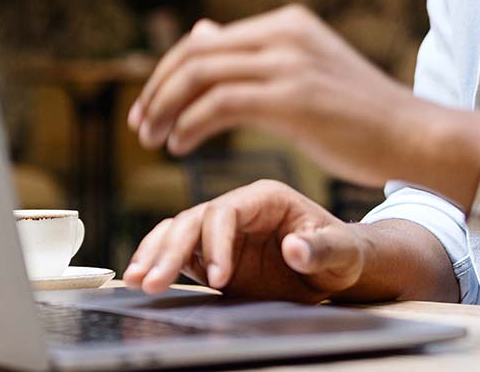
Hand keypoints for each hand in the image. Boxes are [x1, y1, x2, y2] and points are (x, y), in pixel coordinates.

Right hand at [123, 180, 364, 300]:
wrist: (336, 267)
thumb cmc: (341, 253)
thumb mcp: (341, 252)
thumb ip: (320, 249)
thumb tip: (294, 249)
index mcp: (266, 198)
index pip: (226, 210)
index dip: (216, 242)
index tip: (218, 278)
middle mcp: (238, 209)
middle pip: (194, 219)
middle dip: (171, 250)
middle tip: (153, 281)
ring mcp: (222, 231)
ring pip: (178, 232)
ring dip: (155, 254)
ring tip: (137, 280)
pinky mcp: (212, 253)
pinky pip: (178, 251)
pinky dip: (157, 260)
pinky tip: (140, 277)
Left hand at [126, 5, 429, 187]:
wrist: (415, 136)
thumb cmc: (363, 115)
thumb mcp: (305, 71)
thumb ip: (254, 54)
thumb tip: (202, 30)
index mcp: (288, 22)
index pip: (206, 40)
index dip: (167, 73)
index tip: (150, 107)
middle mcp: (285, 33)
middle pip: (194, 54)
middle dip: (157, 90)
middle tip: (141, 126)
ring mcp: (289, 63)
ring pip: (199, 76)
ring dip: (165, 110)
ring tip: (154, 140)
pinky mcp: (291, 98)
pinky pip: (218, 105)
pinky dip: (189, 125)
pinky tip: (182, 146)